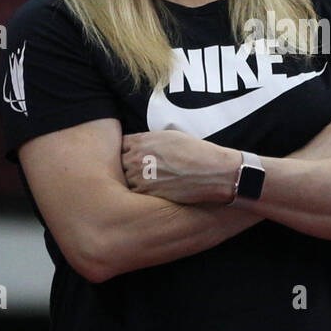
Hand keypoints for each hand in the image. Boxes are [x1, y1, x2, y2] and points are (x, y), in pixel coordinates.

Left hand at [121, 129, 238, 203]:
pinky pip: (132, 194)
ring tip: (143, 183)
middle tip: (136, 171)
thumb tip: (136, 146)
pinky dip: (138, 194)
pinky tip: (149, 192)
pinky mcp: (146, 193)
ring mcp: (138, 177)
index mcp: (140, 142)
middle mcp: (135, 158)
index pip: (119, 146)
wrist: (212, 171)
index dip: (124, 152)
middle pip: (117, 164)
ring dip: (130, 182)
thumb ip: (147, 141)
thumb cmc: (194, 152)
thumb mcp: (169, 136)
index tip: (129, 156)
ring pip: (123, 181)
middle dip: (124, 167)